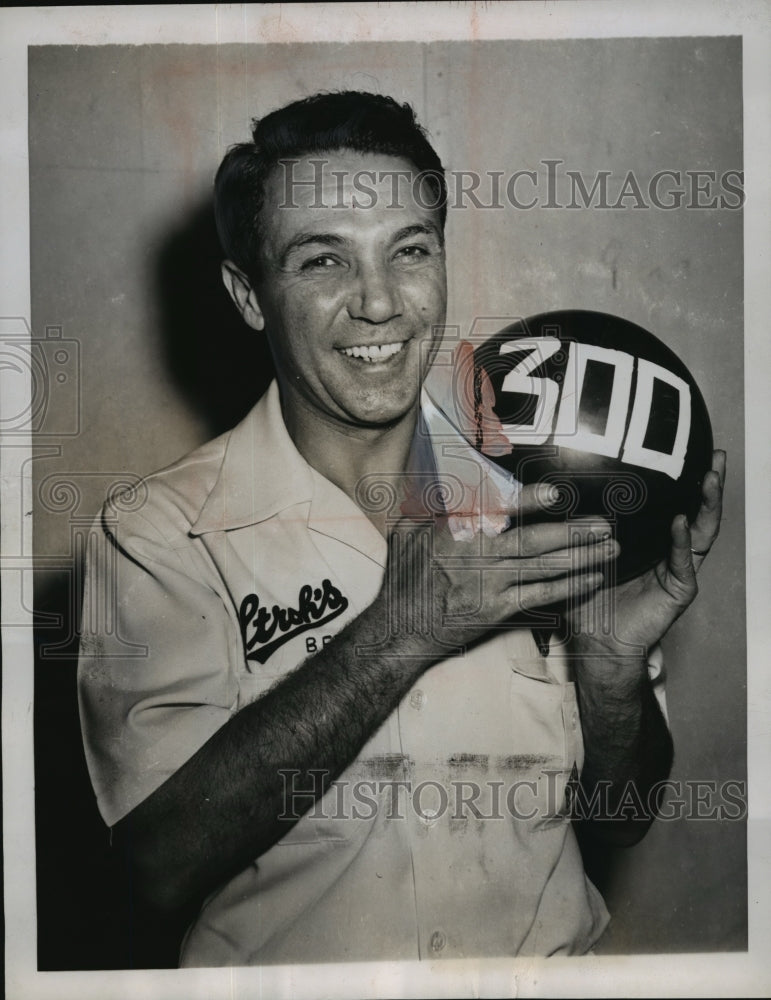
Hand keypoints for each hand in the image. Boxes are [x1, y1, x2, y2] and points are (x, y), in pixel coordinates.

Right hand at [375, 483, 619, 662]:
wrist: (400, 628)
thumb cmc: (405, 576)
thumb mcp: (409, 531)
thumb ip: (433, 505)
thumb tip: (448, 478)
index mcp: (456, 531)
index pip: (497, 511)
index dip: (528, 501)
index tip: (556, 493)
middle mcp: (478, 556)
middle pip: (533, 541)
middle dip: (573, 533)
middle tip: (605, 525)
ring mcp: (490, 585)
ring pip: (543, 568)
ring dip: (581, 558)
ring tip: (611, 548)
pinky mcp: (497, 610)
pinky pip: (540, 596)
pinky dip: (568, 587)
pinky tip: (593, 579)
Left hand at [566, 449, 725, 654]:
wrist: (595, 638)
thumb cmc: (587, 594)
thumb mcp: (580, 548)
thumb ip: (578, 520)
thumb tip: (556, 482)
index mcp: (652, 539)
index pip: (672, 502)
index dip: (683, 478)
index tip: (689, 448)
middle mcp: (669, 550)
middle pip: (696, 510)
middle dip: (708, 483)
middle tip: (714, 456)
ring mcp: (677, 569)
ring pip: (701, 531)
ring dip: (707, 504)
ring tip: (709, 479)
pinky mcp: (678, 589)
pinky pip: (683, 562)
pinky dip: (681, 541)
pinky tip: (679, 522)